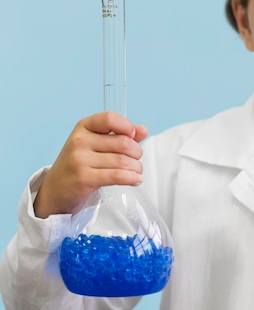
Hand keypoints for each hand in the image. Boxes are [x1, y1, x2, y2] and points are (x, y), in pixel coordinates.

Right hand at [33, 112, 147, 218]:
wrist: (55, 190)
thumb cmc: (79, 164)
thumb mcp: (96, 145)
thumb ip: (121, 135)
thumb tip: (143, 129)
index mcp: (83, 127)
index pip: (110, 118)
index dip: (127, 127)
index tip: (133, 136)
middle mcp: (80, 141)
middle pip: (123, 142)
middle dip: (137, 153)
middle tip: (136, 160)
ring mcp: (80, 160)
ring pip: (123, 161)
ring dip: (136, 168)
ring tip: (136, 172)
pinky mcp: (84, 178)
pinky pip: (118, 176)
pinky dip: (132, 178)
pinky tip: (135, 180)